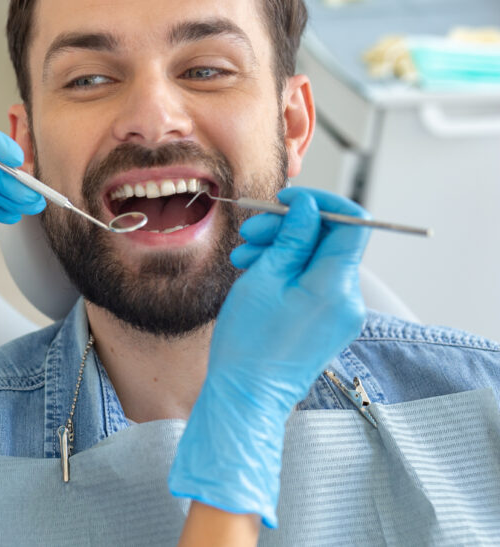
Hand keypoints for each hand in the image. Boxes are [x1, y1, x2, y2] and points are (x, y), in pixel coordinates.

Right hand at [168, 187, 369, 527]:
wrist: (247, 396)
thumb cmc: (249, 343)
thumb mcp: (264, 280)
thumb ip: (291, 240)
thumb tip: (308, 210)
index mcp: (335, 285)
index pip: (350, 223)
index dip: (320, 203)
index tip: (287, 200)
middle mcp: (348, 299)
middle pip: (330, 241)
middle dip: (291, 228)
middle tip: (252, 231)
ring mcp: (341, 313)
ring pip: (318, 261)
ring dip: (284, 249)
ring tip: (245, 256)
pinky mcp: (329, 323)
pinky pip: (314, 283)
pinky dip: (288, 271)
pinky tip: (257, 273)